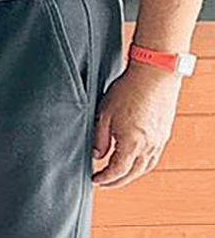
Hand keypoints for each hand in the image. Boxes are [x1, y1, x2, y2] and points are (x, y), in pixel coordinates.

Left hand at [94, 62, 180, 186]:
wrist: (154, 77)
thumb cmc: (127, 91)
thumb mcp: (104, 113)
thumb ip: (100, 138)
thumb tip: (97, 155)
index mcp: (132, 143)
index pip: (118, 170)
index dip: (105, 178)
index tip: (95, 179)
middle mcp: (148, 146)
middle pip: (133, 173)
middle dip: (117, 181)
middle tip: (104, 183)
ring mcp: (159, 141)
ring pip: (145, 167)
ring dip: (130, 175)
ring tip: (117, 175)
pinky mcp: (163, 135)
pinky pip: (153, 157)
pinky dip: (141, 164)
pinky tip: (133, 161)